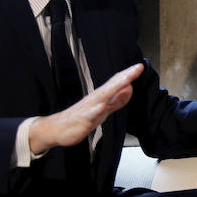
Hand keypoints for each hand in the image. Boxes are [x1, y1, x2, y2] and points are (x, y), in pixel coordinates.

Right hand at [29, 63, 143, 153]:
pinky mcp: (82, 120)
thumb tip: (130, 89)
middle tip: (138, 67)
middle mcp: (95, 99)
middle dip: (125, 77)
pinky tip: (102, 106)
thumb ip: (117, 100)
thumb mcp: (103, 109)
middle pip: (112, 86)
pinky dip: (96, 110)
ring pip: (103, 97)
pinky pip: (89, 115)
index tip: (140, 67)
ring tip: (126, 80)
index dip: (128, 75)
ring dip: (114, 88)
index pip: (116, 83)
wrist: (56, 129)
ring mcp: (88, 108)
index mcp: (100, 96)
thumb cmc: (81, 118)